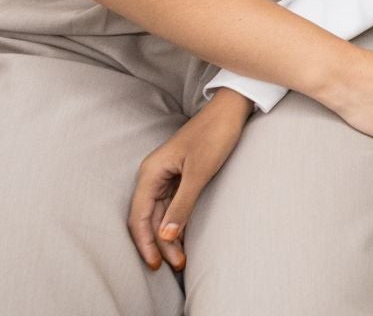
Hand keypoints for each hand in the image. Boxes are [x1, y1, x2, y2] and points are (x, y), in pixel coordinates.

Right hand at [127, 88, 250, 271]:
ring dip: (169, 236)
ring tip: (181, 258)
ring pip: (161, 213)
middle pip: (149, 218)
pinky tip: (184, 237)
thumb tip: (165, 236)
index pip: (139, 216)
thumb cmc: (215, 135)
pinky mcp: (180, 175)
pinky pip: (172, 205)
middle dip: (159, 244)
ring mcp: (166, 175)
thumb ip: (182, 205)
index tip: (155, 263)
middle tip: (175, 265)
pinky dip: (177, 222)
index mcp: (151, 173)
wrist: (231, 109)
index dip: (145, 243)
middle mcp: (153, 175)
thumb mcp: (199, 172)